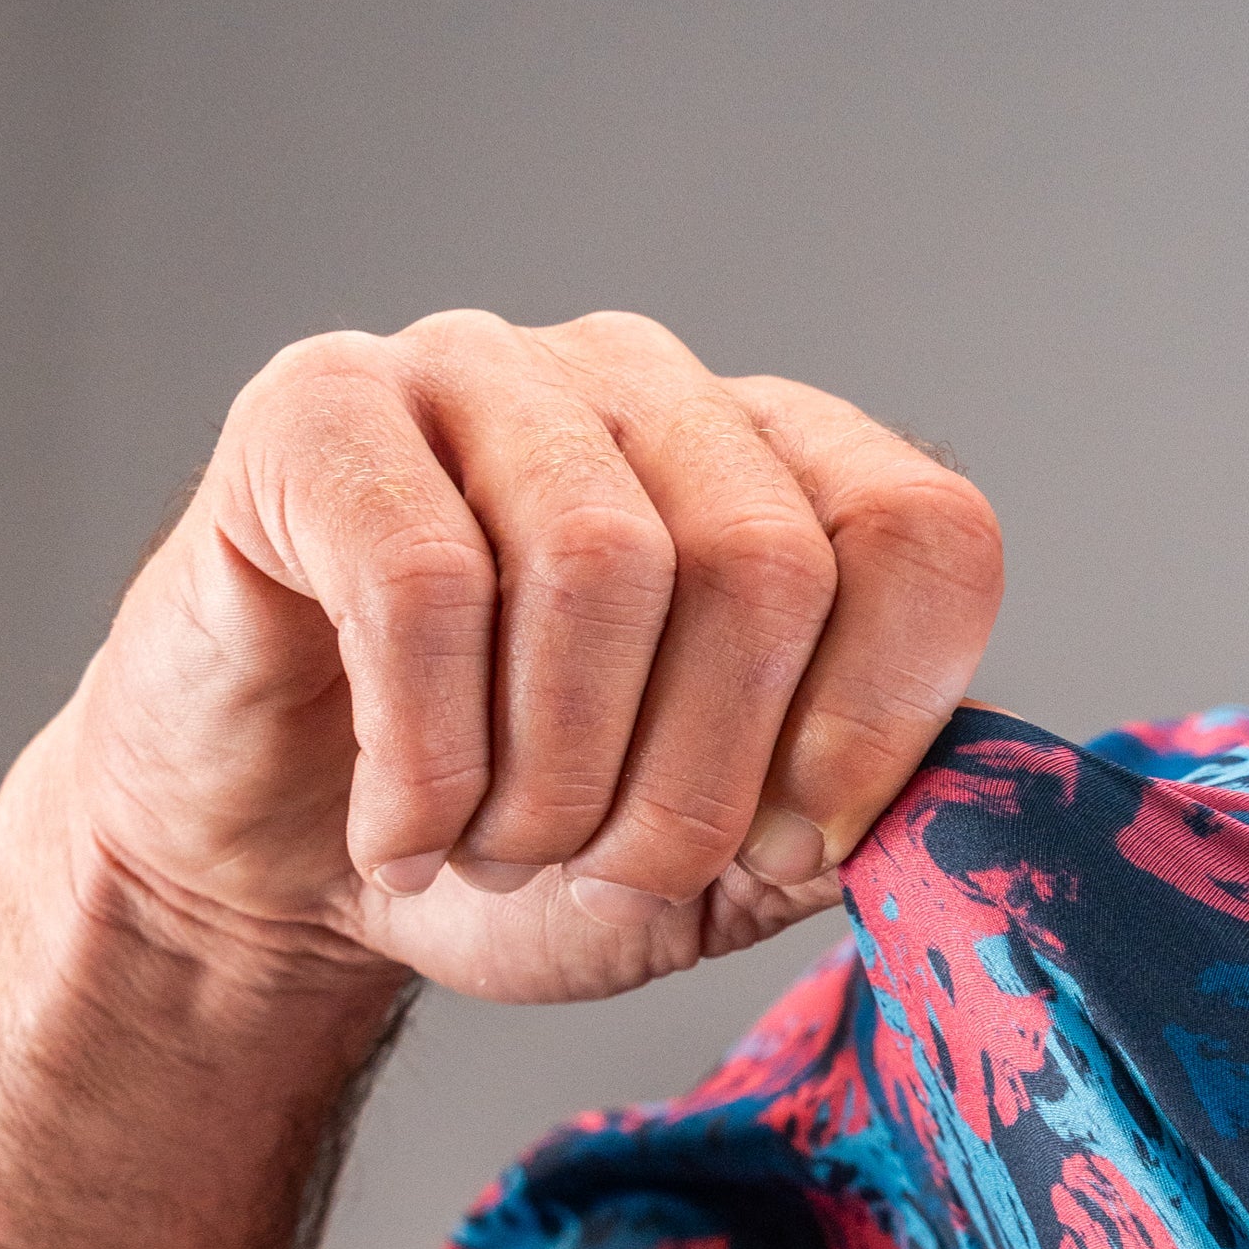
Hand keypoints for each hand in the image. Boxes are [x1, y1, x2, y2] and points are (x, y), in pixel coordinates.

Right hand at [42, 314, 1002, 1002]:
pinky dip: (424, 763)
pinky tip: (401, 830)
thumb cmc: (518, 851)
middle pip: (765, 564)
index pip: (926, 536)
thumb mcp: (722, 873)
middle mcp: (653, 392)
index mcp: (783, 480)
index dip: (876, 723)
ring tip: (497, 846)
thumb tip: (959, 810)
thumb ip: (847, 825)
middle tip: (606, 867)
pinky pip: (420, 583)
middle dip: (691, 791)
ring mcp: (485, 374)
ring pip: (598, 564)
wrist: (289, 874)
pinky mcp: (322, 410)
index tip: (783, 847)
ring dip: (550, 785)